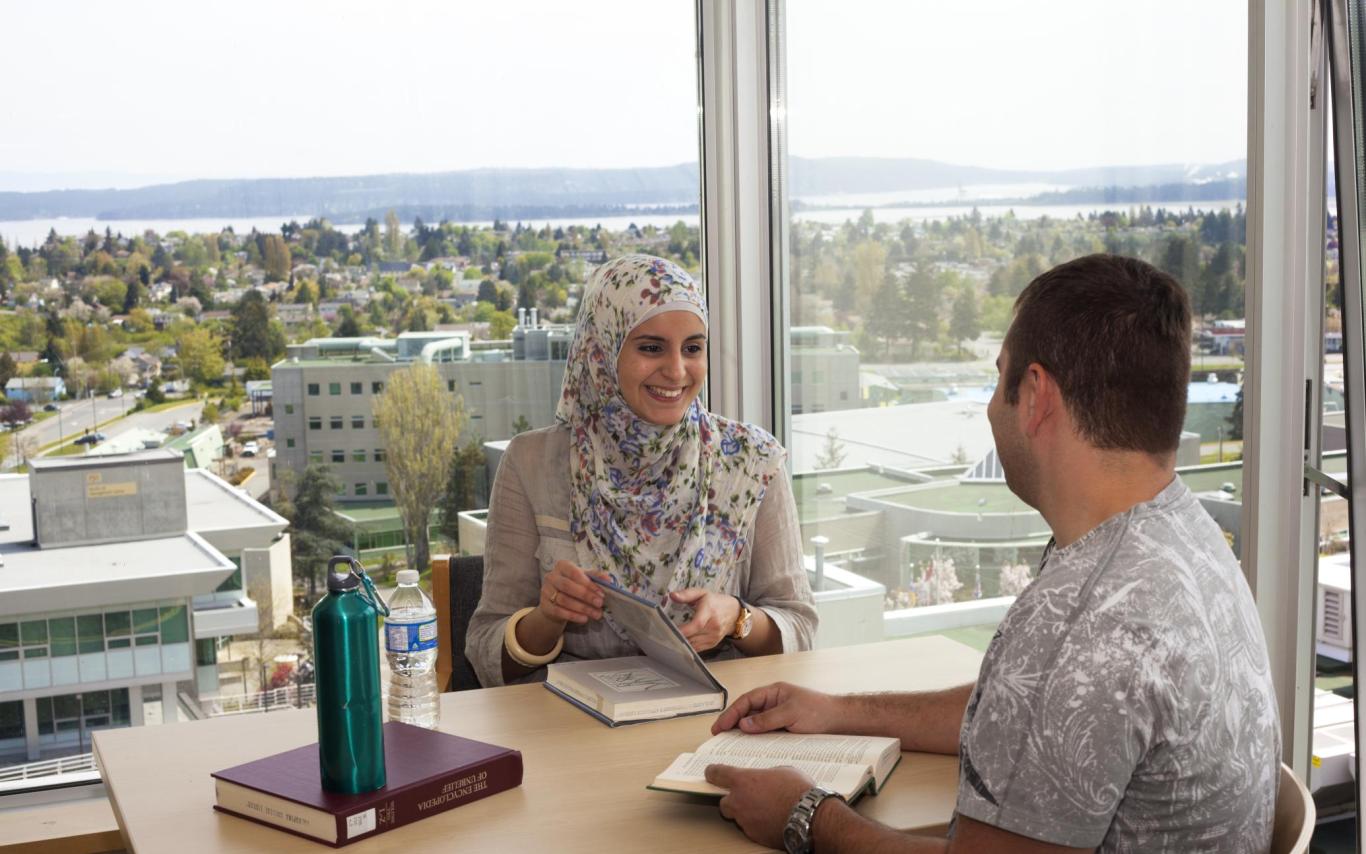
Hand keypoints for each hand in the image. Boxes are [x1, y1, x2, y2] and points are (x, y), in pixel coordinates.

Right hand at [539, 560, 608, 624]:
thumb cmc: (573, 585)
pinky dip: (573, 616)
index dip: (588, 583)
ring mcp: (546, 591)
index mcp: (562, 566)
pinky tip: (584, 618)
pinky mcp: (544, 605)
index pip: (574, 573)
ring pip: (564, 600)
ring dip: (582, 608)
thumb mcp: (584, 578)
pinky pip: (559, 611)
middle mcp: (551, 577)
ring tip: (596, 614)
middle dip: (586, 596)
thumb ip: (595, 577)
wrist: (555, 601)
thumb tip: (608, 580)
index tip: (602, 593)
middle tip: (600, 604)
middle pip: (567, 586)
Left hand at [671, 589, 740, 651]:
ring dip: (682, 642)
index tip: (671, 630)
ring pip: (693, 644)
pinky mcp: (713, 643)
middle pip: (693, 636)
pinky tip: (682, 641)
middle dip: (678, 636)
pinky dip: (688, 646)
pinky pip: (697, 648)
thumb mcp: (702, 593)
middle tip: (665, 633)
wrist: (734, 613)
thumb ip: (686, 594)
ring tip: (672, 637)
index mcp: (709, 611)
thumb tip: (672, 596)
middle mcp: (713, 626)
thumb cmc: (716, 602)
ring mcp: (714, 636)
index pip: (697, 624)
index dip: (684, 630)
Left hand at [705, 764, 813, 849]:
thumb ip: (767, 774)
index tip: (710, 773)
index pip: (717, 774)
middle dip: (732, 800)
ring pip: (738, 817)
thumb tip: (767, 778)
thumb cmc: (798, 791)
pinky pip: (751, 829)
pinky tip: (771, 820)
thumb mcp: (783, 771)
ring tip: (765, 809)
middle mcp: (739, 802)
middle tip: (745, 797)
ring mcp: (746, 821)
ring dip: (747, 813)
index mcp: (743, 781)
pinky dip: (758, 825)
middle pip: (724, 802)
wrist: (809, 817)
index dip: (713, 772)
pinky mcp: (755, 836)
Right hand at [711, 681, 842, 735]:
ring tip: (728, 744)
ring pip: (754, 724)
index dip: (731, 713)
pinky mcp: (782, 730)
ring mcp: (777, 717)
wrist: (839, 721)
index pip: (746, 701)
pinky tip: (749, 749)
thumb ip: (767, 719)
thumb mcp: (791, 713)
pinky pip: (764, 734)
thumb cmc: (818, 711)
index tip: (720, 726)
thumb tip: (744, 725)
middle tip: (718, 736)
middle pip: (747, 712)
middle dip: (731, 723)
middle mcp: (772, 703)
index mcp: (773, 692)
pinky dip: (755, 740)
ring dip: (742, 733)